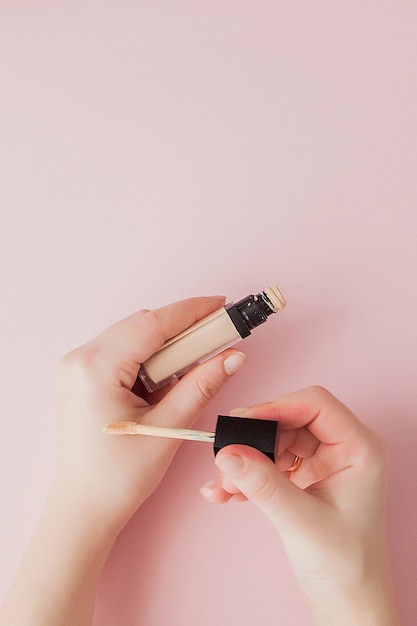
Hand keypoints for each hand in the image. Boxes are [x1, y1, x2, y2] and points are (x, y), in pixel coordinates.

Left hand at [54, 296, 246, 532]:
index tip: (221, 306)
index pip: (153, 323)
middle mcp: (81, 359)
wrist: (83, 509)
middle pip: (143, 325)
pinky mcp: (82, 377)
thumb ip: (201, 385)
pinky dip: (149, 358)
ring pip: (133, 336)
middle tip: (218, 340)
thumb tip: (232, 357)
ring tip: (193, 367)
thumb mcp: (167, 428)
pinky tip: (166, 379)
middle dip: (183, 330)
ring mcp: (78, 367)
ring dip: (166, 346)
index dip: (192, 311)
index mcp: (96, 367)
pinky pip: (122, 352)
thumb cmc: (116, 478)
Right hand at [200, 386, 400, 624]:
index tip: (242, 422)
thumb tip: (229, 452)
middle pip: (288, 421)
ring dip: (246, 460)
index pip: (314, 405)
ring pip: (275, 441)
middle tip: (225, 460)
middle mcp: (342, 449)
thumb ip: (263, 484)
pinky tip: (228, 493)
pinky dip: (248, 475)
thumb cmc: (346, 566)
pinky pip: (270, 462)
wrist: (346, 602)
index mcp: (358, 449)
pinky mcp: (305, 477)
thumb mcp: (302, 522)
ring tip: (223, 486)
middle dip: (254, 441)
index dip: (276, 408)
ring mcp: (322, 462)